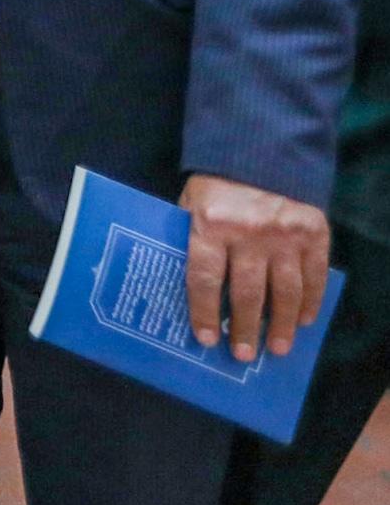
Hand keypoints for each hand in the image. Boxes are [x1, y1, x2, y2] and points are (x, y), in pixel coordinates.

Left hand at [181, 173, 330, 361]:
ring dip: (281, 324)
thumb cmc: (217, 184)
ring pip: (285, 291)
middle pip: (247, 292)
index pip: (205, 278)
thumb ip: (192, 238)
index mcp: (210, 224)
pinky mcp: (313, 232)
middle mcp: (249, 233)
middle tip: (243, 356)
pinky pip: (314, 276)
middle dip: (245, 328)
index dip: (205, 312)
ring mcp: (284, 234)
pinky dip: (310, 301)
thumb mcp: (191, 204)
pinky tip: (303, 321)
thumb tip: (190, 286)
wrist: (262, 149)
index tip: (207, 339)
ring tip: (276, 348)